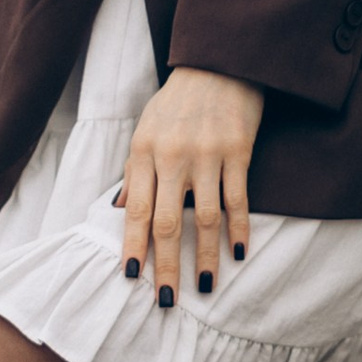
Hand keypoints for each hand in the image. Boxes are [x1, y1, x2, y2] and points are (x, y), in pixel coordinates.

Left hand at [119, 67, 263, 302]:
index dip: (133, 245)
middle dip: (166, 265)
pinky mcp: (238, 151)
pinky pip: (237, 199)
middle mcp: (171, 156)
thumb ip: (135, 171)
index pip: (136, 211)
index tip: (131, 277)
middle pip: (168, 223)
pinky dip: (238, 229)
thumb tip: (122, 209)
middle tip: (166, 300)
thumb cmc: (178, 101)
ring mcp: (206, 155)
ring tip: (206, 288)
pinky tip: (238, 253)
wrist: (218, 62)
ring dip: (205, 257)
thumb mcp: (145, 130)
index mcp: (143, 153)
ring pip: (204, 218)